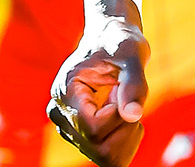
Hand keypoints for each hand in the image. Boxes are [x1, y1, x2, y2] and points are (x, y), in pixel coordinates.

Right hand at [50, 6, 149, 166]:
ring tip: (124, 104)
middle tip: (127, 98)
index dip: (118, 116)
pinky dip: (124, 141)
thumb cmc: (120, 42)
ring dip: (125, 135)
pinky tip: (125, 116)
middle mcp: (60, 115)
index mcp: (66, 92)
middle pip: (98, 149)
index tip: (122, 89)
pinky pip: (106, 157)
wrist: (110, 40)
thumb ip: (133, 84)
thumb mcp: (132, 54)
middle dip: (125, 129)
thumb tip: (134, 116)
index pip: (93, 128)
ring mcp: (69, 128)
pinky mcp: (81, 136)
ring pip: (104, 157)